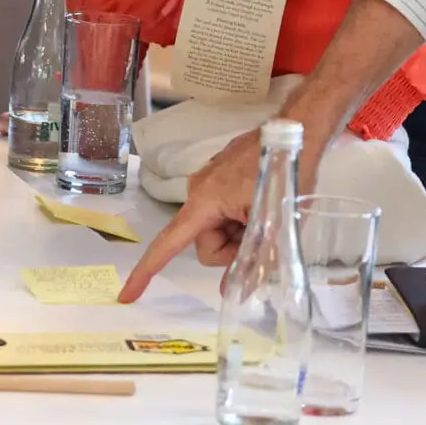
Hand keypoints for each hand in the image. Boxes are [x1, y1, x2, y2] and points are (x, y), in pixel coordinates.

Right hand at [118, 126, 326, 302]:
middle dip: (232, 250)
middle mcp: (199, 190)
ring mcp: (209, 181)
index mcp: (204, 201)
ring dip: (239, 233)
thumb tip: (234, 290)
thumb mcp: (274, 225)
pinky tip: (262, 205)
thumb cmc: (286, 172)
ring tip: (265, 216)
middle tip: (263, 237)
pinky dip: (240, 219)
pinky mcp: (221, 177)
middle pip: (204, 242)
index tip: (127, 295)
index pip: (168, 243)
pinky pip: (223, 211)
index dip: (147, 271)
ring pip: (217, 228)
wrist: (298, 130)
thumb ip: (253, 260)